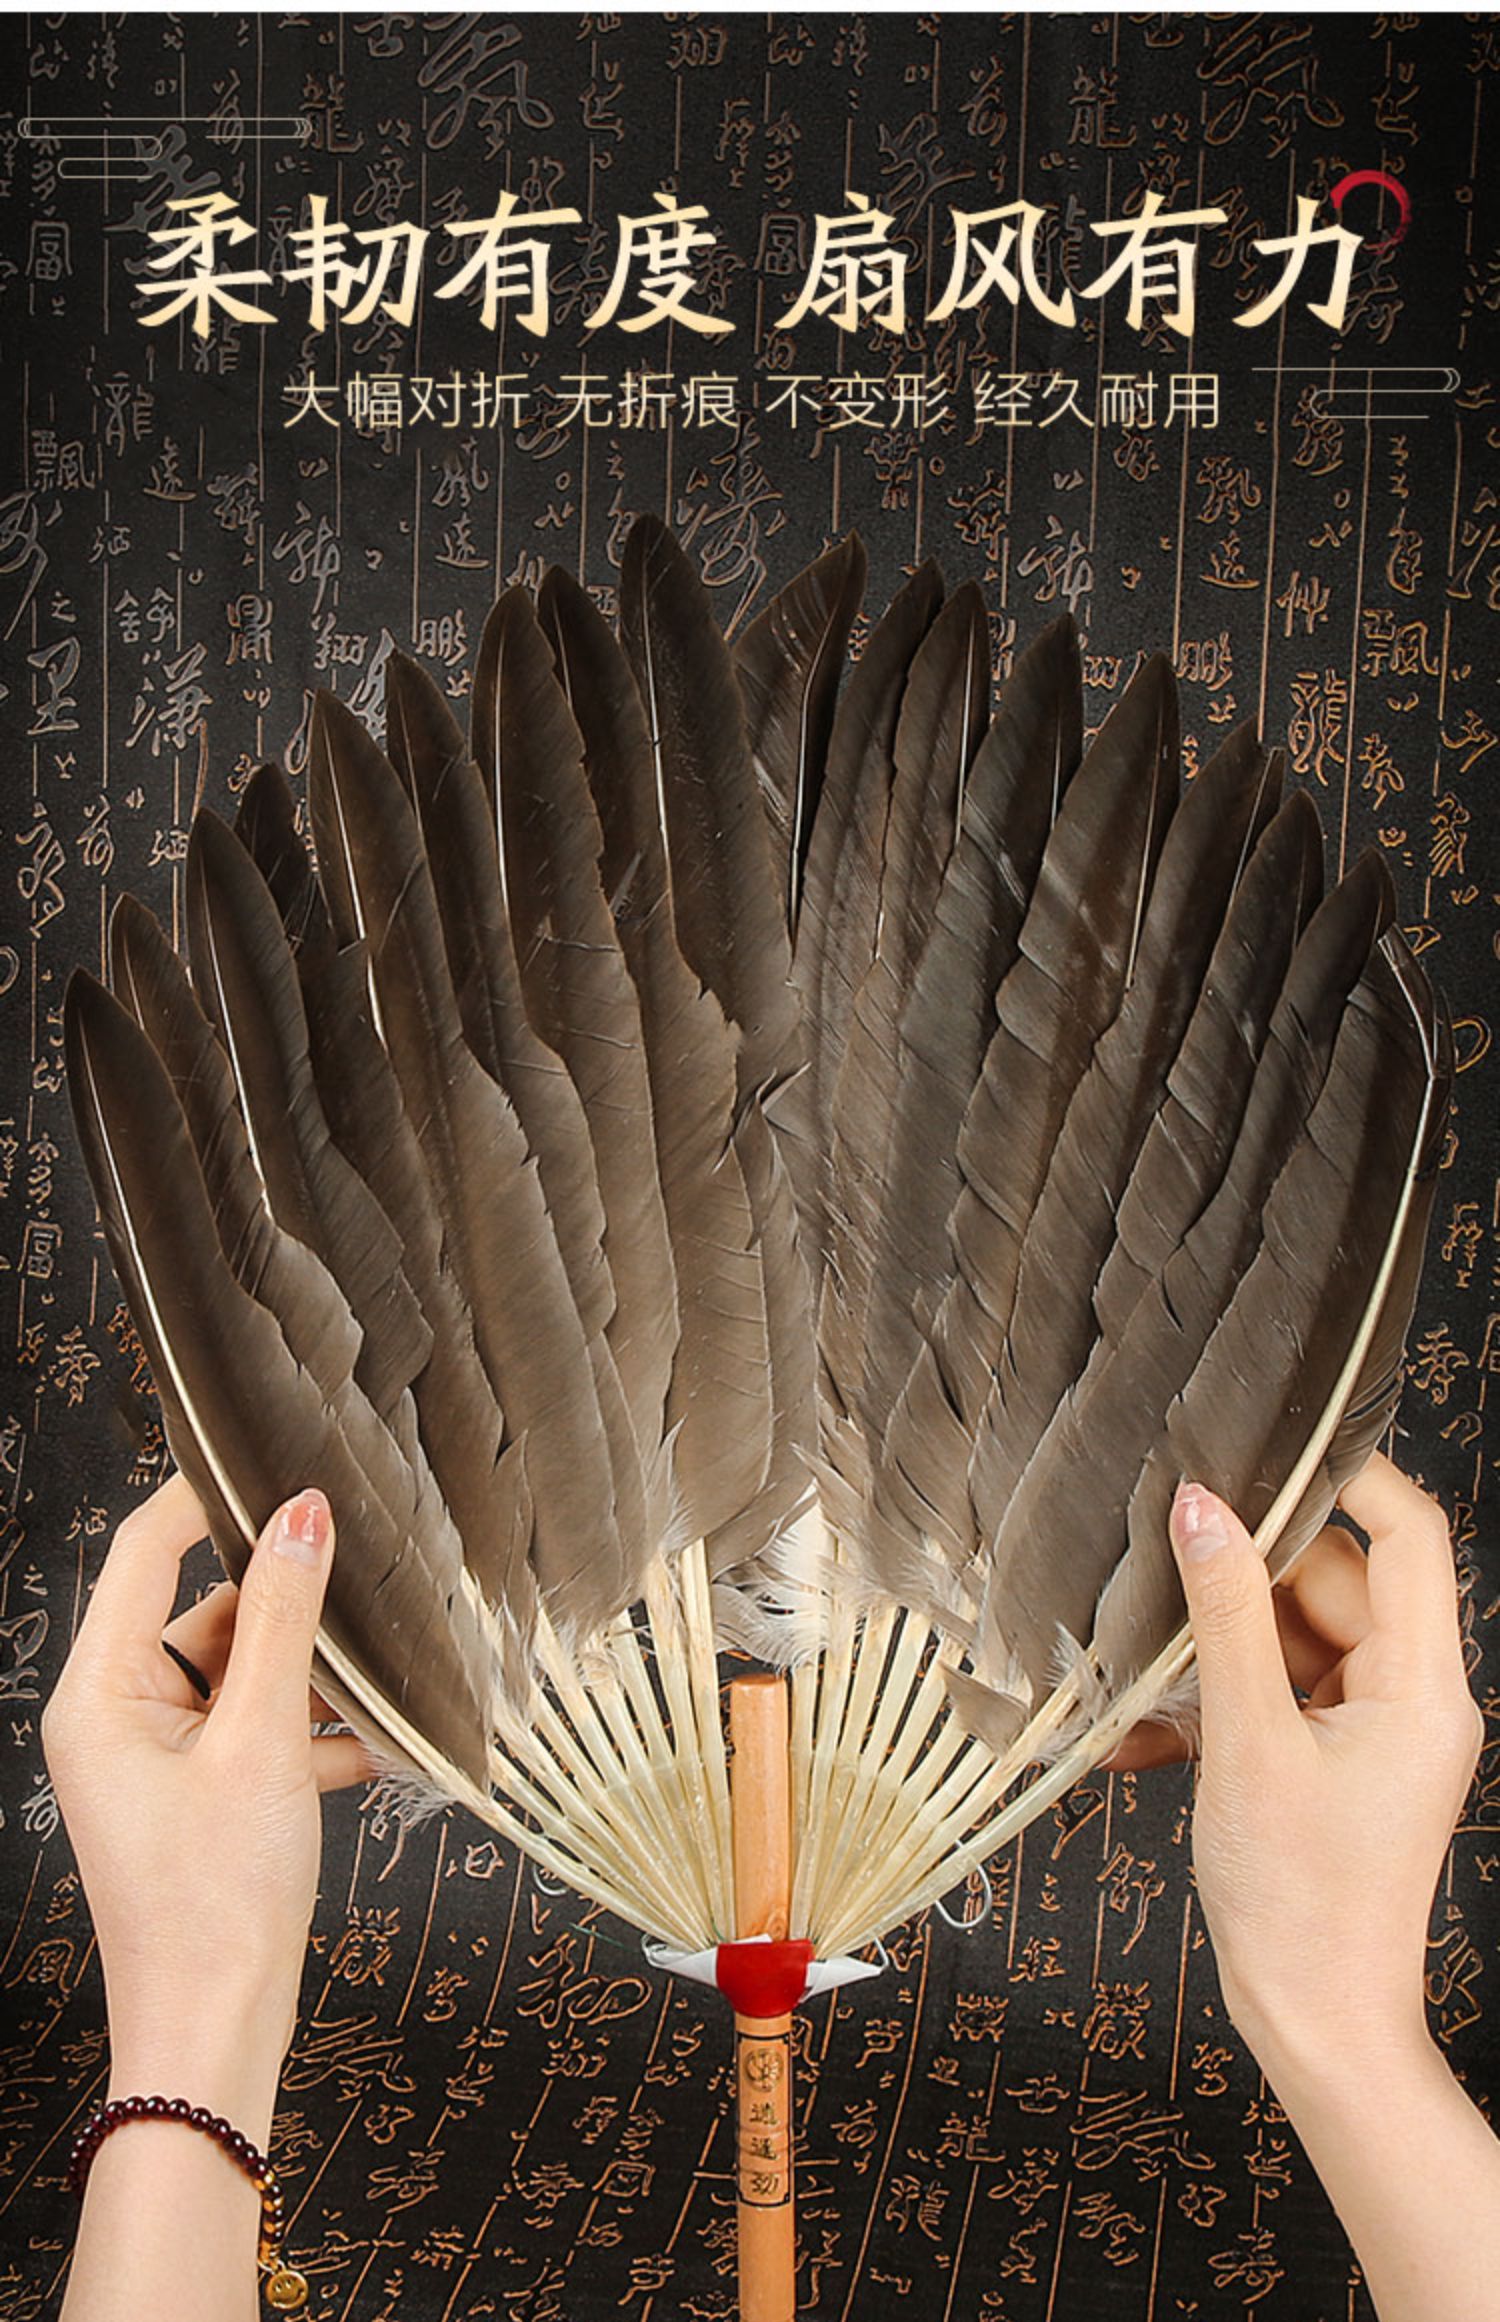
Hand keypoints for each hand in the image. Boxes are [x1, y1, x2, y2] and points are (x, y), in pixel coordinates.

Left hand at [43, 1476, 369, 2137]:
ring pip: (246, 1674)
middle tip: (368, 1573)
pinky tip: (382, 1746)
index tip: (283, 1458)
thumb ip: (282, 1620)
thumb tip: (302, 1513)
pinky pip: (262, 1731)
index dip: (211, 1497)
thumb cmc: (215, 1903)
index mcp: (101, 1693)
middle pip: (207, 1612)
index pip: (148, 1551)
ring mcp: (163, 1759)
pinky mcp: (204, 1796)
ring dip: (314, 1677)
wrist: (216, 2037)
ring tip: (386, 1675)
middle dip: (288, 1603)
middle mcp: (121, 1716)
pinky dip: (317, 1734)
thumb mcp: (260, 1742)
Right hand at [1164, 1452, 1481, 2073]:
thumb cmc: (1301, 1903)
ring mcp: (1372, 1730)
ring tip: (1141, 1667)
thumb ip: (1224, 1616)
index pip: (1408, 1534)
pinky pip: (1275, 1693)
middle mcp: (1411, 1696)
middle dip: (1245, 1575)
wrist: (1317, 2029)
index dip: (1348, 1476)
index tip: (1268, 1442)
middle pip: (1333, 1581)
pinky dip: (1216, 1701)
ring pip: (1292, 1635)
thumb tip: (1201, 1507)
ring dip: (1216, 1646)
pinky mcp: (1332, 1760)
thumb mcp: (1249, 1744)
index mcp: (1423, 1685)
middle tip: (1160, 1563)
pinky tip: (1148, 1730)